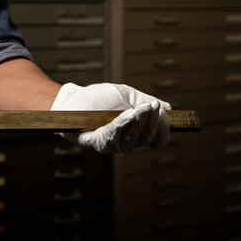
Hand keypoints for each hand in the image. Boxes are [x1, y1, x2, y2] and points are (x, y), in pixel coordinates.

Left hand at [51, 82, 170, 152]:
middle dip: (152, 121)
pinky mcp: (97, 143)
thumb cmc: (98, 98)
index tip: (162, 112)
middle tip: (151, 106)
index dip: (163, 128)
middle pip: (147, 138)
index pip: (158, 139)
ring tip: (142, 108)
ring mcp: (112, 144)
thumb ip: (146, 101)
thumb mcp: (127, 95)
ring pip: (133, 138)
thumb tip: (168, 108)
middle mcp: (127, 142)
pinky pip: (114, 135)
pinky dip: (123, 124)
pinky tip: (130, 113)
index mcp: (136, 133)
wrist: (72, 100)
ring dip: (139, 122)